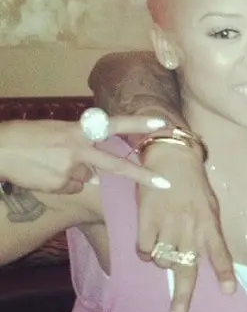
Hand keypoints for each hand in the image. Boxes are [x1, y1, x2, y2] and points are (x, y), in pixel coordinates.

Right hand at [0, 117, 171, 193]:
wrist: (0, 149)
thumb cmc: (30, 138)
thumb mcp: (60, 132)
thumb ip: (82, 147)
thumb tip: (95, 175)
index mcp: (79, 130)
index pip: (115, 124)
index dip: (138, 123)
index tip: (161, 122)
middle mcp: (79, 149)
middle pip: (116, 165)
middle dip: (142, 176)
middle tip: (164, 184)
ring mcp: (70, 169)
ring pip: (86, 178)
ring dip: (73, 175)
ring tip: (49, 163)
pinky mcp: (60, 185)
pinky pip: (71, 188)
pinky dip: (61, 184)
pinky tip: (45, 173)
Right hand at [136, 143, 234, 311]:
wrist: (172, 159)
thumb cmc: (194, 184)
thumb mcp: (210, 206)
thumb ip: (209, 231)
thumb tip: (205, 257)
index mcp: (209, 224)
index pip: (220, 253)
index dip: (225, 273)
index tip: (229, 291)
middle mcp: (190, 229)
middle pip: (187, 270)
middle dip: (182, 297)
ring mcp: (168, 225)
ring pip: (162, 261)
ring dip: (162, 259)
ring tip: (164, 240)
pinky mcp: (147, 220)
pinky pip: (144, 250)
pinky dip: (146, 250)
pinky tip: (149, 237)